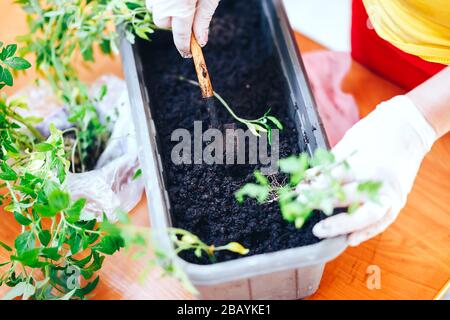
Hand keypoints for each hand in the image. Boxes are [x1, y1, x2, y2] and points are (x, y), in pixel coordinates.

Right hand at [146, 0, 219, 57]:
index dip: (185, 47)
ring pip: (156, 10)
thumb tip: (201, 41)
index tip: (189, 53)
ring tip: (182, 1)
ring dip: (166, 10)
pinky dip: (162, 1)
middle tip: (188, 15)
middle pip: (163, 23)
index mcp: (180, 7)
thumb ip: (203, 19)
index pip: (181, 36)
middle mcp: (163, 3)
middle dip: (174, 23)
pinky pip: (153, 0)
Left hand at [311, 95, 436, 245]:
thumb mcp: (348, 143)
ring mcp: (391, 193)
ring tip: (322, 231)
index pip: (334, 180)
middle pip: (348, 199)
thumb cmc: (375, 132)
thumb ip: (330, 164)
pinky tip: (350, 239)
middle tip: (303, 206)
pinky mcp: (398, 200)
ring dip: (343, 226)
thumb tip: (308, 177)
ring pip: (367, 216)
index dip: (314, 187)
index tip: (300, 190)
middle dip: (323, 204)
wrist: (408, 128)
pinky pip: (382, 221)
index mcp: (365, 164)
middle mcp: (379, 181)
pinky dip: (367, 232)